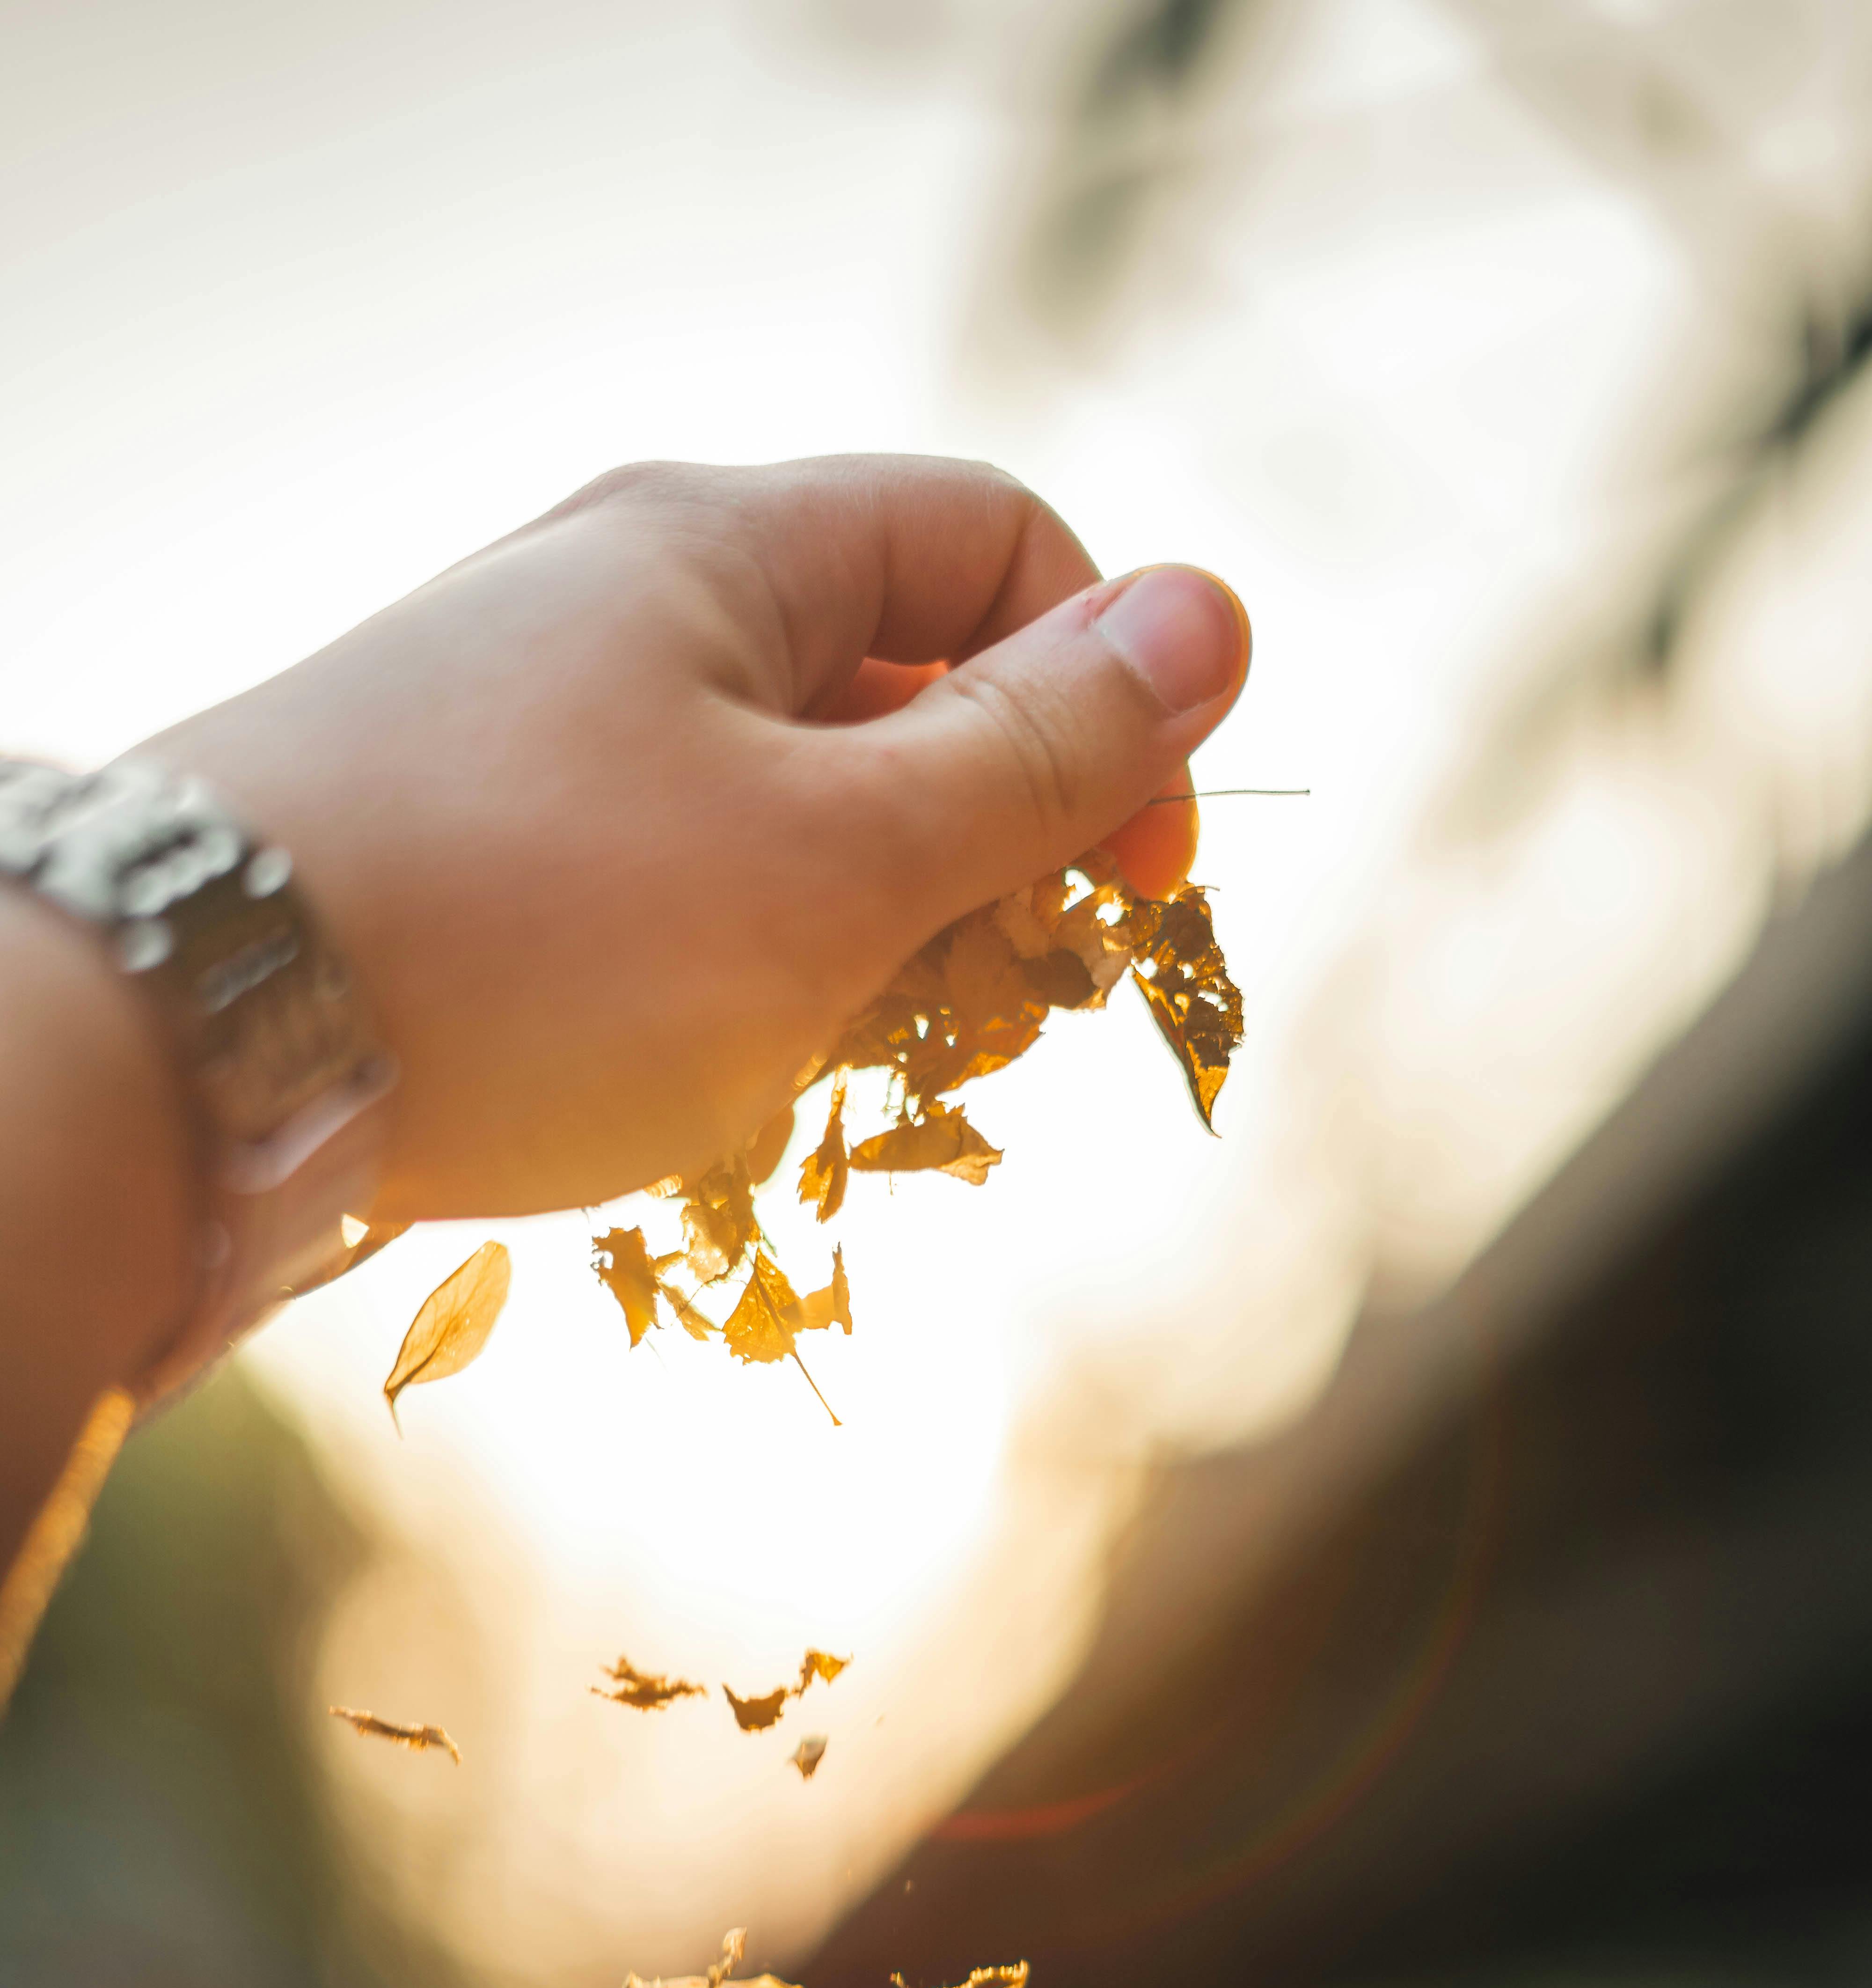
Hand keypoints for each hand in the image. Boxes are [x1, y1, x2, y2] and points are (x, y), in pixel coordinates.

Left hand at [150, 454, 1249, 1218]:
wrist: (195, 1044)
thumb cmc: (538, 936)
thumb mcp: (837, 853)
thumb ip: (1033, 753)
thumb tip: (1215, 615)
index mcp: (727, 550)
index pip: (996, 548)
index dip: (1112, 692)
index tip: (1146, 878)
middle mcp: (629, 611)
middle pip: (897, 686)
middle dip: (994, 850)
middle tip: (1014, 1011)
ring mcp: (547, 738)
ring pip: (787, 814)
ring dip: (869, 945)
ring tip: (842, 1069)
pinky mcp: (486, 859)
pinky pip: (677, 894)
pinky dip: (743, 984)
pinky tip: (725, 1089)